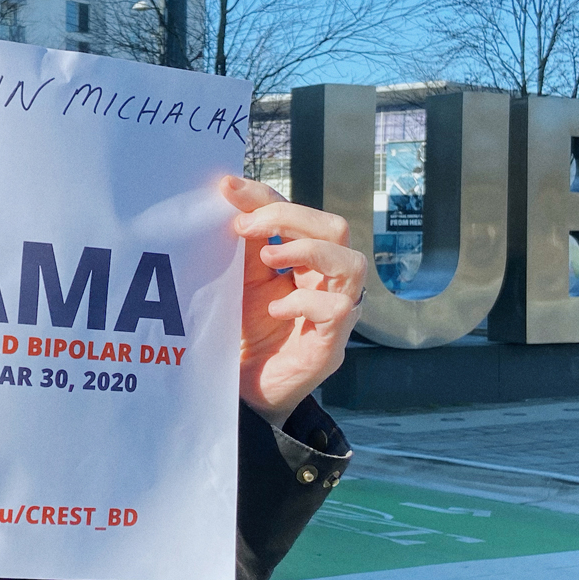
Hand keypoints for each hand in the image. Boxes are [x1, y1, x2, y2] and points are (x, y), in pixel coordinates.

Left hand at [221, 176, 366, 428]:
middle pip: (335, 229)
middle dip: (290, 218)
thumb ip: (243, 242)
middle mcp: (327, 281)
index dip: (266, 197)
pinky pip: (337, 309)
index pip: (299, 214)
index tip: (228, 189)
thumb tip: (227, 191)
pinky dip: (304, 302)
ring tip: (268, 260)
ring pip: (351, 264)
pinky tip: (274, 309)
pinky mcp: (331, 346)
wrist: (240, 390)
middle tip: (247, 227)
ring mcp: (335, 313)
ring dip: (307, 252)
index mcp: (304, 261)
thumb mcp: (239, 278)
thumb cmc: (244, 332)